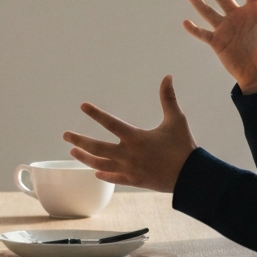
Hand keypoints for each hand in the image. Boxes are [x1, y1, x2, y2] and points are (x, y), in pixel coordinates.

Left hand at [63, 76, 197, 192]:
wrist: (191, 177)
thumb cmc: (184, 147)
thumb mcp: (176, 120)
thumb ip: (168, 98)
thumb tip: (168, 76)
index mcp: (136, 137)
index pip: (110, 123)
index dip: (96, 114)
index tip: (83, 106)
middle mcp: (128, 154)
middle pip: (97, 147)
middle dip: (79, 140)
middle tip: (65, 135)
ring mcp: (129, 169)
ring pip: (100, 164)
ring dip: (85, 158)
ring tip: (72, 152)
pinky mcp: (134, 180)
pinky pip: (114, 178)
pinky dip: (103, 175)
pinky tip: (95, 172)